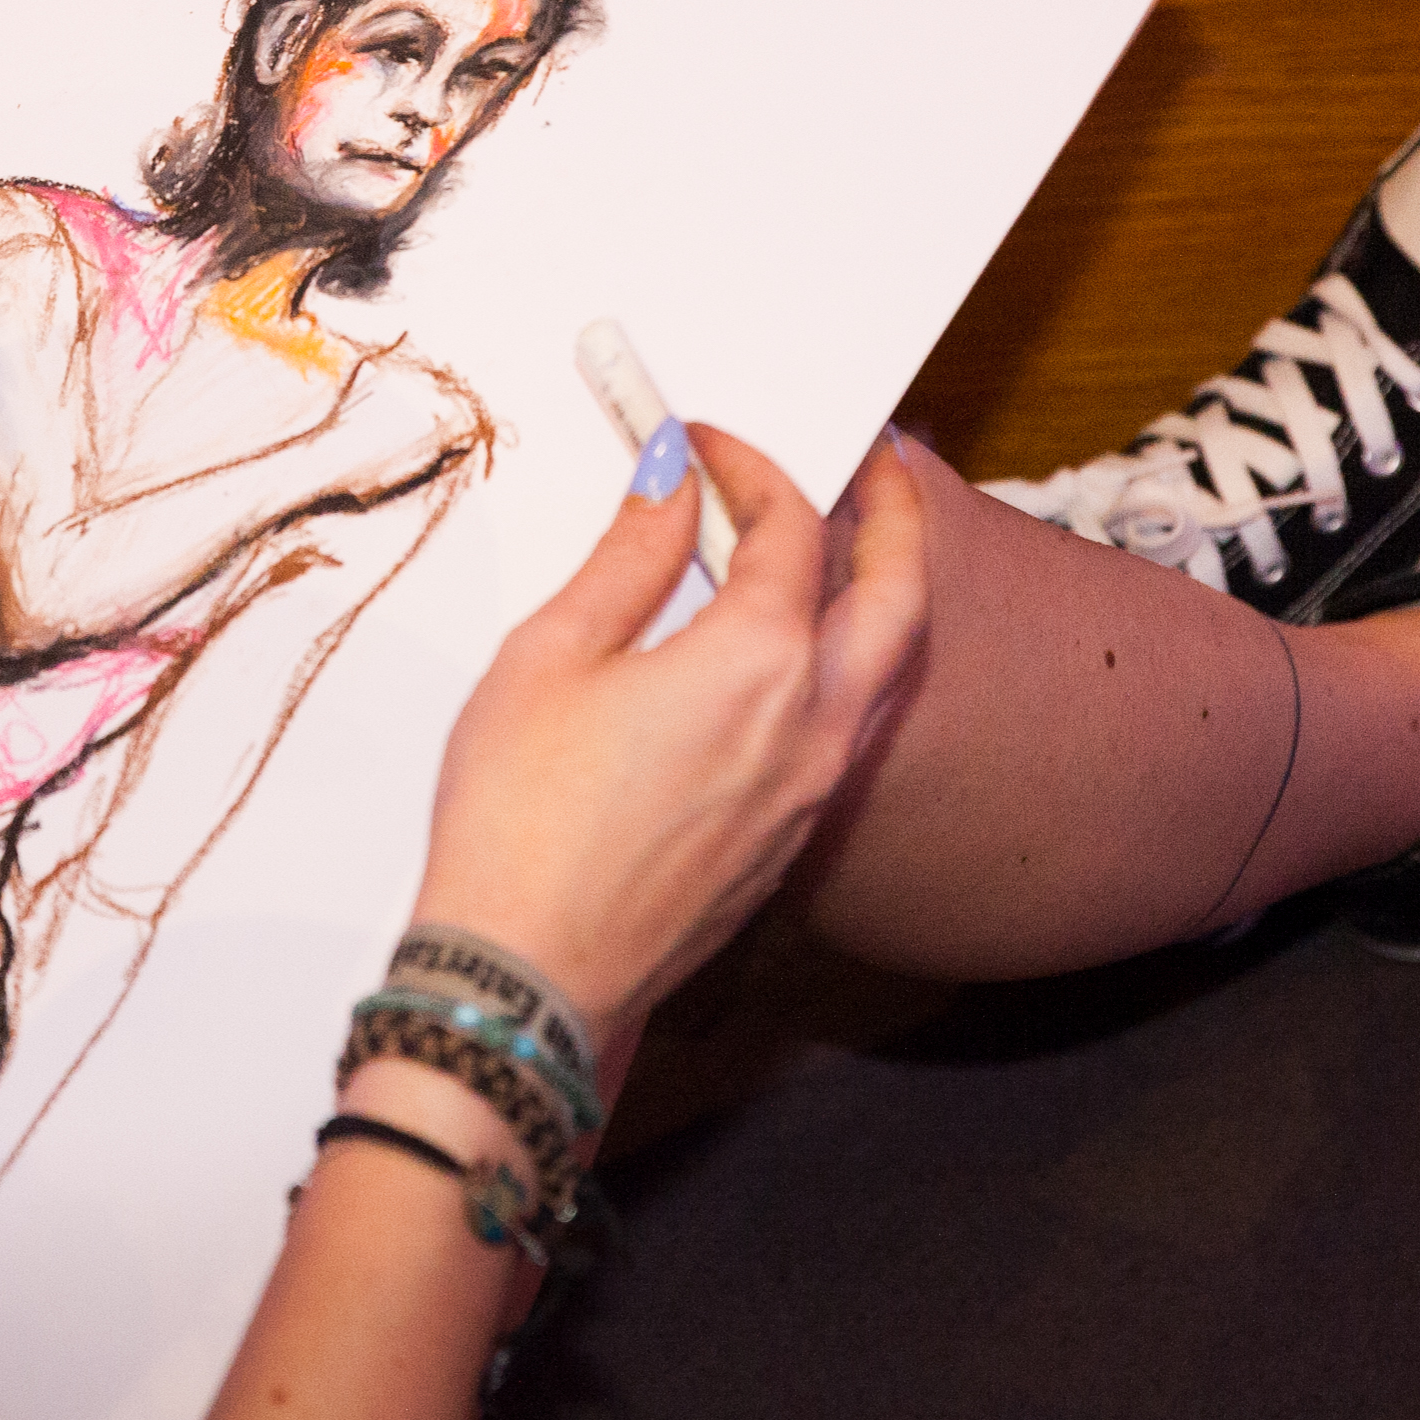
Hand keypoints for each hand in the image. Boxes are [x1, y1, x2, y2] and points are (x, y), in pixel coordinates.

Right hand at [404, 426, 929, 1059]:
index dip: (750, 467)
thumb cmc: (521, 820)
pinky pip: (849, 726)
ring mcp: (812, 791)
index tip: (700, 443)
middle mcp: (813, 725)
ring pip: (888, 666)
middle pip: (899, 593)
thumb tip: (668, 484)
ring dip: (882, 591)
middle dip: (895, 513)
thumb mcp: (551, 657)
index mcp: (759, 664)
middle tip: (875, 461)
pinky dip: (843, 661)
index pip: (791, 529)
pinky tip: (789, 649)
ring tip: (846, 543)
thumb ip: (626, 559)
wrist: (528, 976)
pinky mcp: (790, 840)